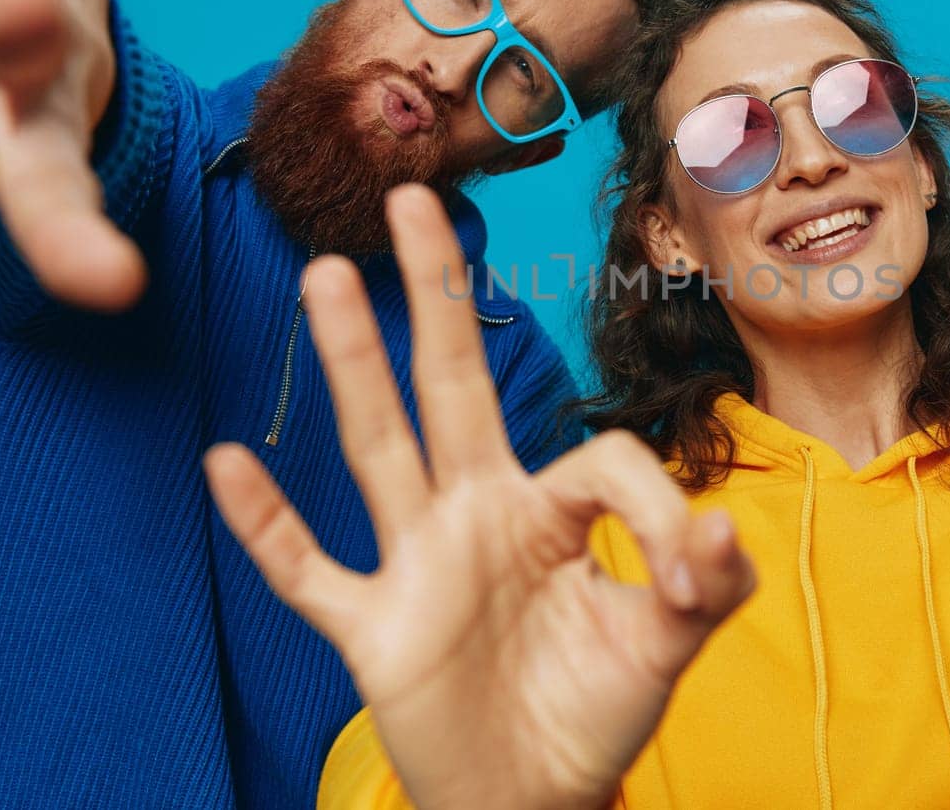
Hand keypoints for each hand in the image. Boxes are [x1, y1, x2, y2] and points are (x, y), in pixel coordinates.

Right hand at [205, 186, 753, 809]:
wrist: (533, 799)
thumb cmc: (596, 712)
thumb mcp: (667, 648)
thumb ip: (706, 587)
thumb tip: (722, 529)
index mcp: (551, 511)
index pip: (600, 459)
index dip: (657, 509)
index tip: (687, 578)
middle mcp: (477, 514)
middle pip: (453, 385)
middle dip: (438, 297)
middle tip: (415, 199)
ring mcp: (418, 564)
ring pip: (379, 447)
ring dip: (354, 365)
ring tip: (331, 275)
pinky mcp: (374, 629)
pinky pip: (311, 572)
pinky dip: (270, 527)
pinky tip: (227, 463)